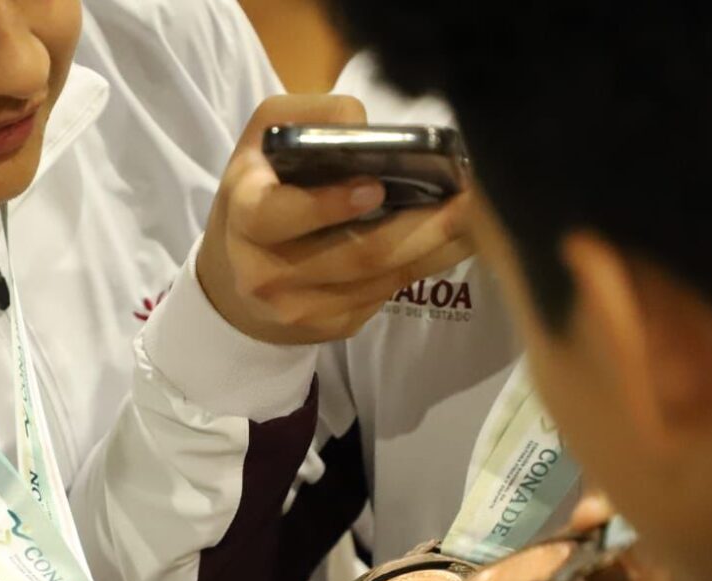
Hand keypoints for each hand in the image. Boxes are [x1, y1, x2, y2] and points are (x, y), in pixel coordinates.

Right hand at [197, 94, 473, 345]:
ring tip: (475, 216)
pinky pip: (385, 295)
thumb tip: (367, 128)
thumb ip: (308, 120)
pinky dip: (425, 267)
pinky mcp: (329, 328)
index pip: (278, 216)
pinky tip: (453, 242)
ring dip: (435, 247)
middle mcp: (266, 272)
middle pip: (355, 254)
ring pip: (380, 278)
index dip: (328, 204)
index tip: (377, 187)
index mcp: (244, 217)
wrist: (235, 281)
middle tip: (469, 199)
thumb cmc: (259, 194)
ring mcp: (299, 308)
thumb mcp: (263, 143)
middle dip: (420, 226)